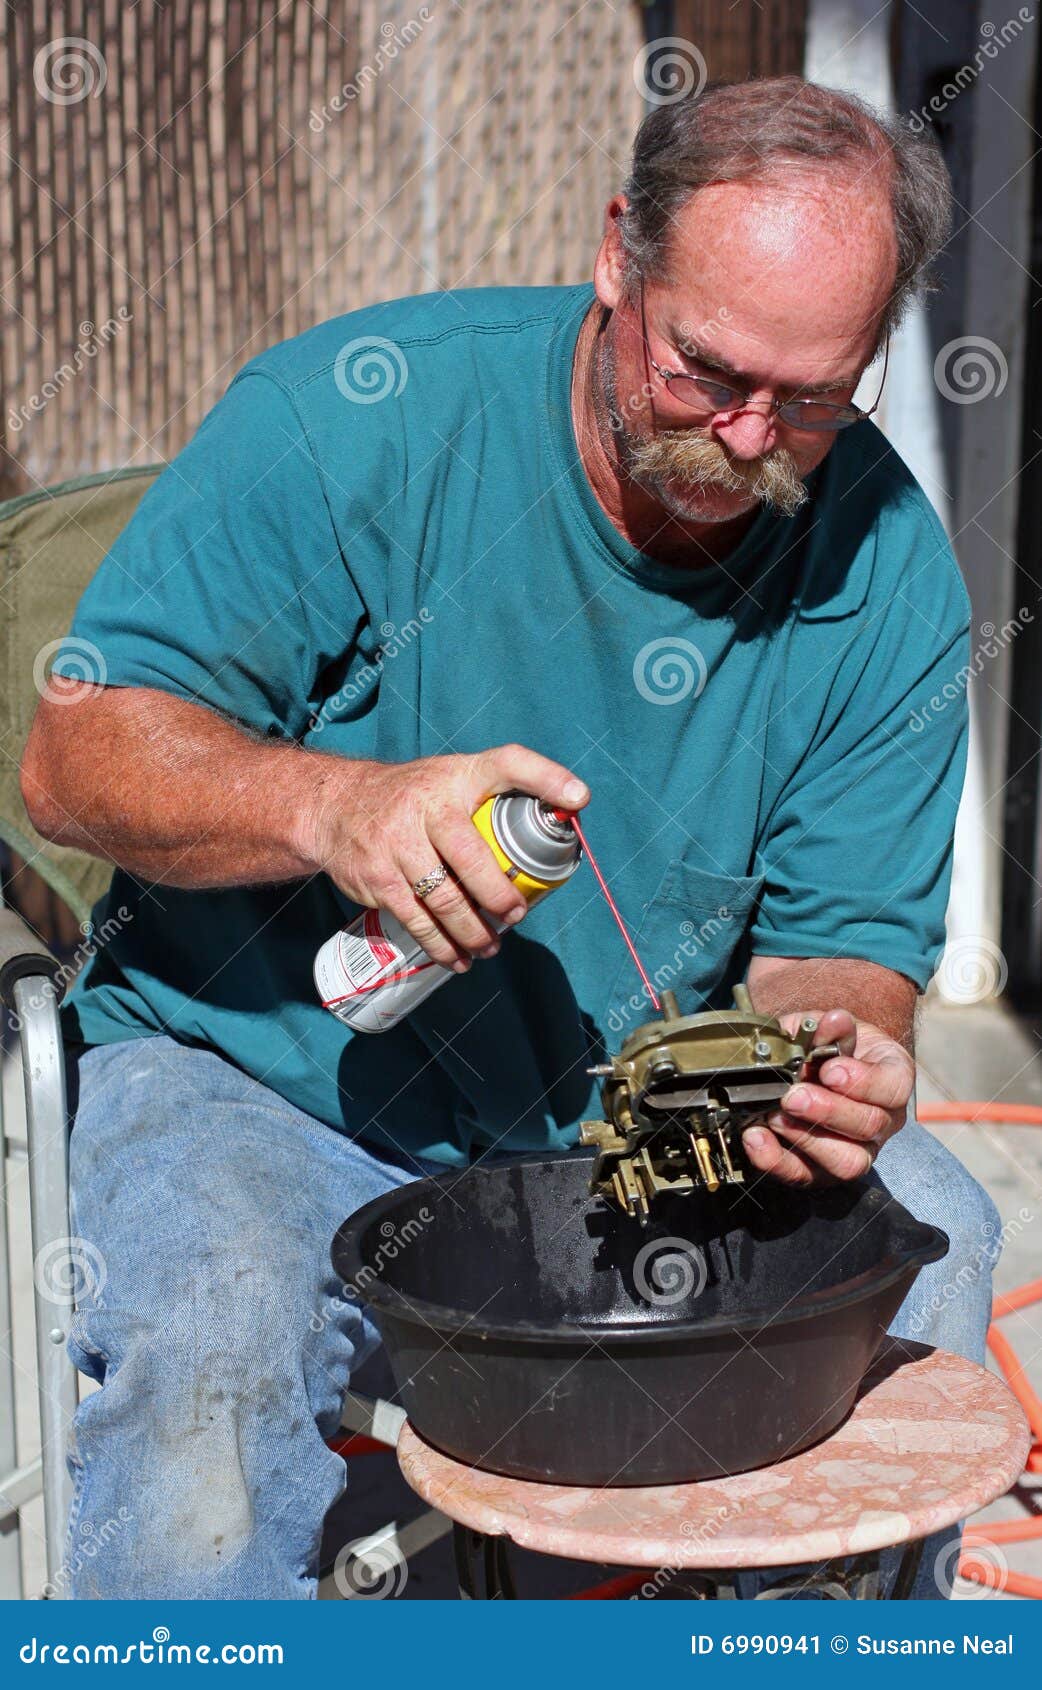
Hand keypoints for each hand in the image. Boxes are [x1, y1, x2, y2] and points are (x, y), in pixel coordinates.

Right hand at [300, 745, 588, 969]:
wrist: (335, 805)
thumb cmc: (414, 796)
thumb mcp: (453, 778)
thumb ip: (499, 792)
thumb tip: (568, 812)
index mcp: (457, 777)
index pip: (506, 764)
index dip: (545, 777)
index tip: (578, 798)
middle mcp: (426, 805)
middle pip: (472, 857)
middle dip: (499, 895)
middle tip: (516, 914)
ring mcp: (397, 842)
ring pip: (445, 898)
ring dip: (473, 931)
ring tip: (491, 945)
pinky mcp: (377, 877)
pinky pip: (416, 920)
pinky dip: (441, 945)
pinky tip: (458, 957)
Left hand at [741, 1008, 913, 1185]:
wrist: (814, 1062)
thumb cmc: (828, 1043)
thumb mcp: (827, 1027)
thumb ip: (828, 1026)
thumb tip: (831, 1021)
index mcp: (893, 1080)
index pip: (893, 1089)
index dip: (863, 1082)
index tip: (830, 1070)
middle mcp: (883, 1121)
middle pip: (869, 1127)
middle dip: (827, 1111)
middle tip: (793, 1095)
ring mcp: (857, 1150)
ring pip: (846, 1162)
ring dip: (805, 1139)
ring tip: (774, 1116)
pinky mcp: (823, 1170)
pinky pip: (805, 1176)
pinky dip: (776, 1159)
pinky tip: (756, 1137)